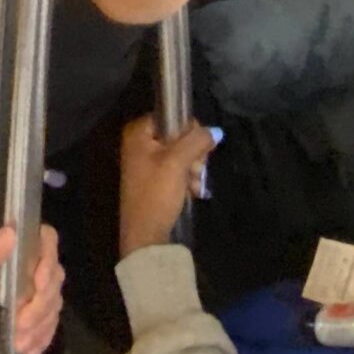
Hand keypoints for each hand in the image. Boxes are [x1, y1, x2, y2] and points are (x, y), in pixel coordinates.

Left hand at [0, 223, 63, 353]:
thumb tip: (11, 235)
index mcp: (11, 241)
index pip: (46, 239)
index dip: (48, 259)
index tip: (38, 284)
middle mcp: (27, 260)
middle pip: (54, 276)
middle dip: (41, 305)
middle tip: (21, 326)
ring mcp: (31, 287)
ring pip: (53, 302)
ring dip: (41, 325)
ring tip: (20, 344)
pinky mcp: (29, 312)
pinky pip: (47, 323)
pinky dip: (41, 338)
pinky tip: (29, 351)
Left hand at [120, 116, 216, 257]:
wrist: (145, 236)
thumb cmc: (156, 194)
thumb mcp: (177, 163)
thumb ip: (196, 141)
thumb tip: (216, 131)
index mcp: (138, 132)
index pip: (172, 116)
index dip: (189, 131)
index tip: (199, 149)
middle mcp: (139, 143)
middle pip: (178, 136)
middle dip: (193, 154)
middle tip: (195, 170)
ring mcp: (146, 162)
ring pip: (181, 153)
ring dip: (193, 168)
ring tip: (194, 185)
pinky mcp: (154, 179)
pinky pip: (177, 169)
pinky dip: (187, 178)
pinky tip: (192, 191)